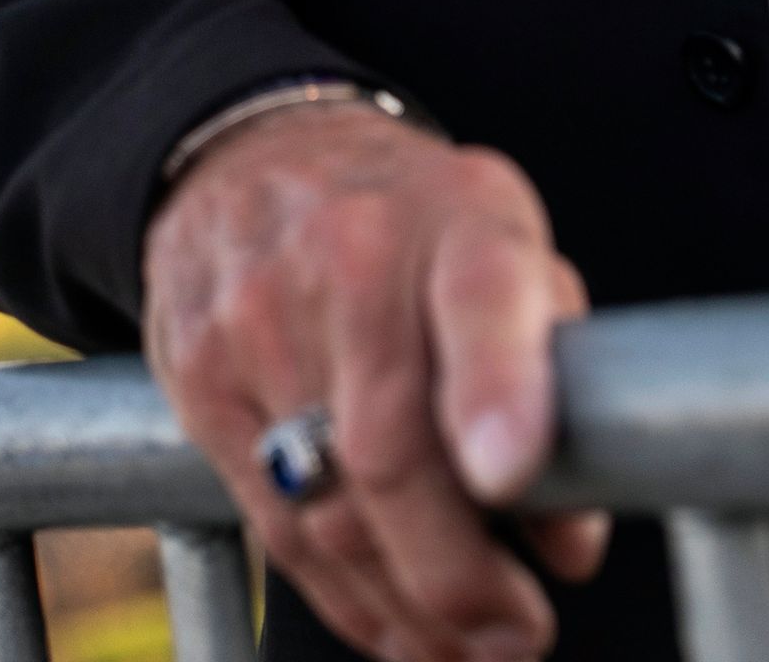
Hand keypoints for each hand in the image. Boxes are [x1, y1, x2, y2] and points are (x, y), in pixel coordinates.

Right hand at [142, 100, 604, 661]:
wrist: (255, 157)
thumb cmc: (421, 225)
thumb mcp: (508, 248)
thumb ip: (554, 374)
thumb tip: (570, 543)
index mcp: (458, 217)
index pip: (482, 298)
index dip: (499, 391)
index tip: (513, 473)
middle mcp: (351, 260)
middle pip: (391, 445)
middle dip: (460, 569)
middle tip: (521, 635)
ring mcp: (257, 322)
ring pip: (329, 507)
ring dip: (407, 607)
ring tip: (471, 651)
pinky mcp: (198, 383)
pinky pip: (275, 523)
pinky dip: (343, 597)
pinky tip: (396, 629)